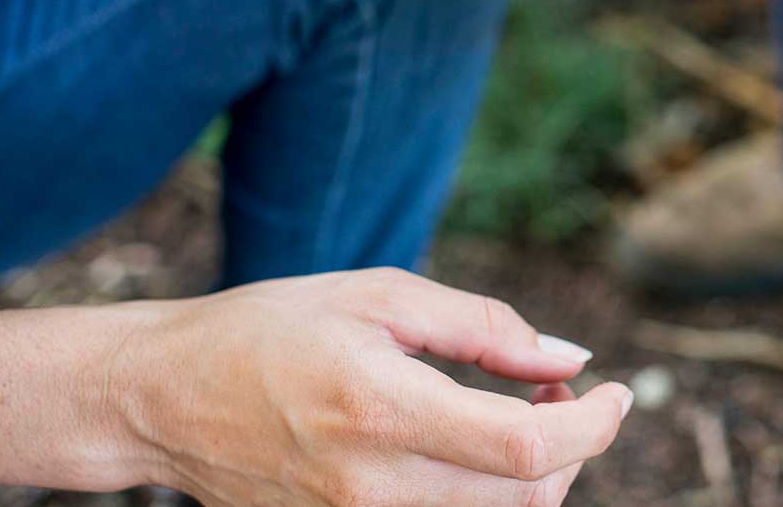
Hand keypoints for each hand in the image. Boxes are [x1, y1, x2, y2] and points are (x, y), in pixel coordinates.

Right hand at [114, 268, 631, 505]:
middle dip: (574, 447)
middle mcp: (369, 485)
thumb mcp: (381, 297)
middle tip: (557, 390)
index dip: (594, 426)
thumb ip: (484, 327)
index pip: (524, 448)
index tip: (618, 393)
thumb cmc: (273, 327)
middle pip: (524, 498)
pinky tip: (476, 451)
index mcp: (379, 407)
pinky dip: (488, 497)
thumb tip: (571, 357)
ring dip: (536, 476)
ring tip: (520, 414)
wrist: (165, 396)